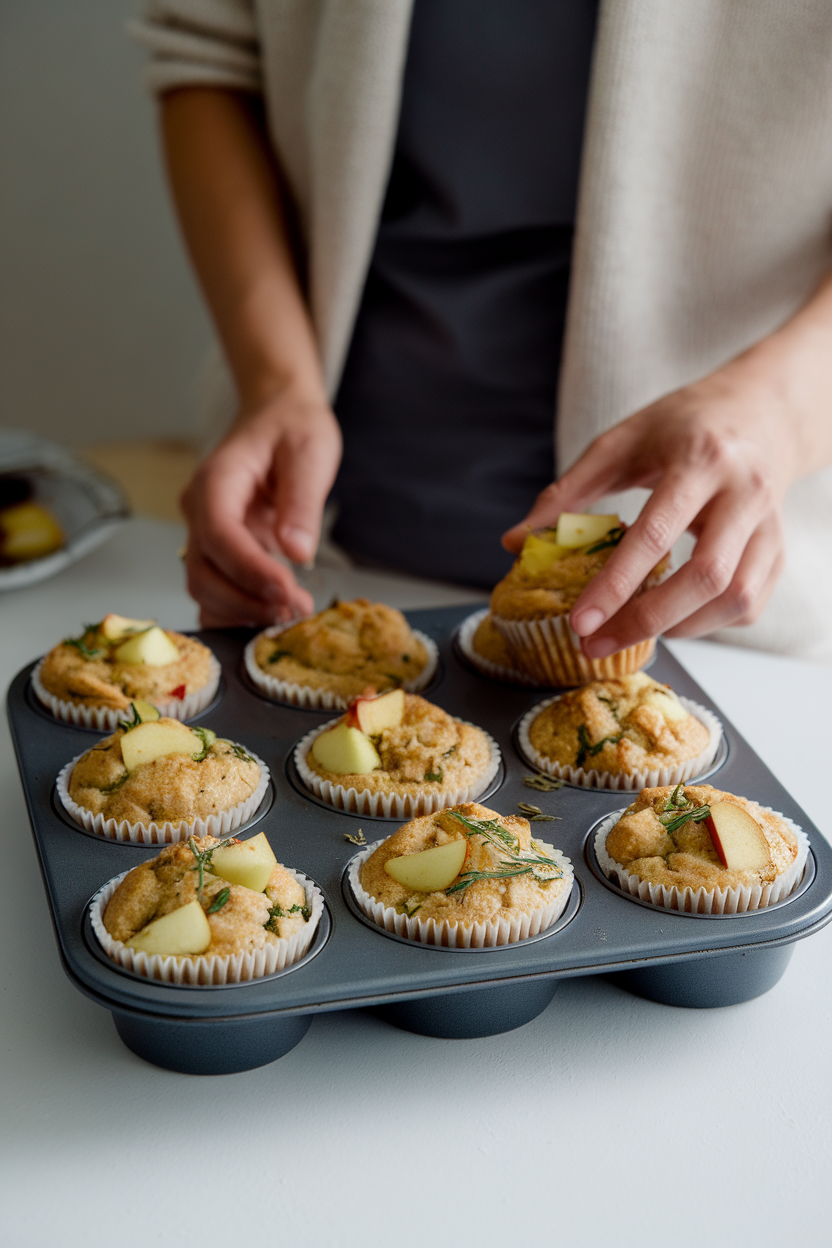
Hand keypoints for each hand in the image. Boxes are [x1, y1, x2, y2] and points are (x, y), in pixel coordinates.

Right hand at [180, 386, 341, 627]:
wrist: (278, 415)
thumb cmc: (291, 427)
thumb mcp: (309, 452)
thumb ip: (301, 501)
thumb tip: (296, 551)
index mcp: (217, 480)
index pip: (219, 534)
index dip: (250, 571)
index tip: (287, 592)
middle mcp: (200, 510)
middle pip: (203, 572)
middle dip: (248, 601)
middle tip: (296, 612)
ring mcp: (204, 533)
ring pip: (204, 589)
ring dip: (244, 612)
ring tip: (290, 615)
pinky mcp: (218, 552)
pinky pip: (215, 592)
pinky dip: (237, 612)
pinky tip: (270, 616)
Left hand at [503, 358, 798, 656]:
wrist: (759, 411)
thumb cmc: (682, 426)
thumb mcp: (619, 443)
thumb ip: (568, 492)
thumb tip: (515, 541)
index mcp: (700, 459)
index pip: (656, 533)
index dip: (615, 584)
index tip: (580, 621)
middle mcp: (745, 492)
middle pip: (706, 576)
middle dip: (647, 620)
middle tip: (597, 644)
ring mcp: (770, 523)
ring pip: (736, 597)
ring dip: (681, 628)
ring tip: (632, 631)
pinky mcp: (779, 549)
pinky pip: (751, 602)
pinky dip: (709, 622)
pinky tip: (673, 619)